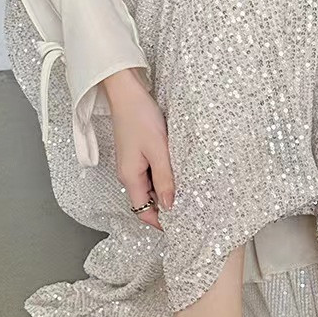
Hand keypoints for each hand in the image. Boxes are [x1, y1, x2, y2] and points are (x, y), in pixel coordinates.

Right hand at [101, 69, 174, 230]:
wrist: (127, 92)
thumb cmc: (140, 117)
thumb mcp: (158, 150)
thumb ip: (164, 180)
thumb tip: (170, 206)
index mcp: (130, 177)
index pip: (143, 211)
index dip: (160, 222)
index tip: (181, 224)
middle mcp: (128, 175)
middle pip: (147, 202)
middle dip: (166, 207)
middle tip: (190, 206)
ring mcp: (132, 165)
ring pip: (150, 188)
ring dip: (166, 190)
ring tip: (188, 187)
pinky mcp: (137, 155)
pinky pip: (150, 174)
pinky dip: (163, 177)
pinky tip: (176, 171)